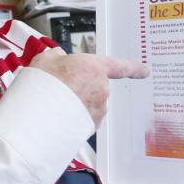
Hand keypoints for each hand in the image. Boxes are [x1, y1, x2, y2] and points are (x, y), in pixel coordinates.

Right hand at [30, 48, 148, 127]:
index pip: (119, 66)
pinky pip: (84, 119)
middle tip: (60, 88)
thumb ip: (56, 56)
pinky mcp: (90, 127)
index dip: (133, 68)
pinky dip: (74, 118)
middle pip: (95, 87)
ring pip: (89, 105)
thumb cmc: (44, 84)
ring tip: (54, 104)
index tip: (145, 71)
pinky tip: (58, 116)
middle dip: (81, 88)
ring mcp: (97, 109)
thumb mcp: (46, 59)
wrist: (38, 115)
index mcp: (94, 67)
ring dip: (77, 104)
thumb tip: (58, 57)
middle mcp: (101, 89)